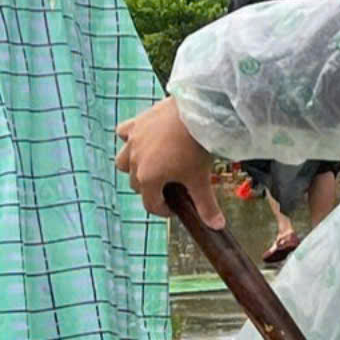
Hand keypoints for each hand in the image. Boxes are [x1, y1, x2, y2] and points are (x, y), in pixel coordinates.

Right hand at [114, 97, 217, 225]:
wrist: (196, 113)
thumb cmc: (197, 147)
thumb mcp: (201, 179)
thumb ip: (206, 205)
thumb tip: (216, 226)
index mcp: (149, 178)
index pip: (150, 204)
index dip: (164, 211)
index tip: (176, 208)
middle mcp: (134, 161)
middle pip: (136, 185)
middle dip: (151, 189)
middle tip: (170, 186)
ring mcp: (132, 141)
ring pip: (122, 162)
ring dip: (133, 168)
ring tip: (153, 165)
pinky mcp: (136, 123)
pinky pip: (123, 133)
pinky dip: (130, 139)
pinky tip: (143, 140)